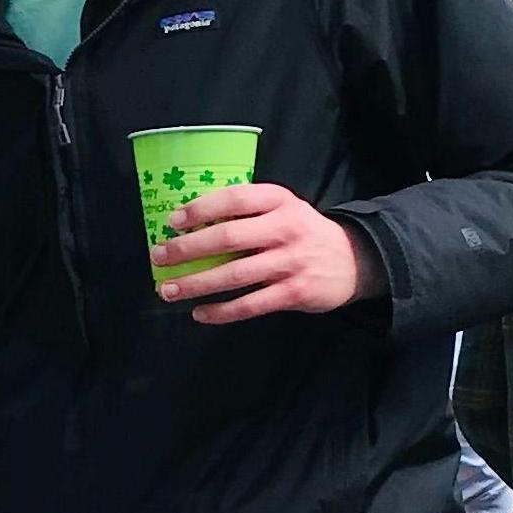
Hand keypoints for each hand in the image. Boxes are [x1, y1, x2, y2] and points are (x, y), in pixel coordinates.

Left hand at [153, 183, 379, 323]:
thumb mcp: (284, 208)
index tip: (172, 221)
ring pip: (234, 274)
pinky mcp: (295, 293)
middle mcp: (285, 228)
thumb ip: (248, 211)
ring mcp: (291, 262)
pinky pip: (250, 305)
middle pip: (229, 237)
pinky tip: (199, 313)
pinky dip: (222, 311)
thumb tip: (191, 223)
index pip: (235, 198)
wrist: (354, 261)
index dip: (201, 208)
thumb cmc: (303, 232)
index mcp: (279, 201)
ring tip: (168, 290)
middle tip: (159, 257)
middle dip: (188, 248)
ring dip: (196, 283)